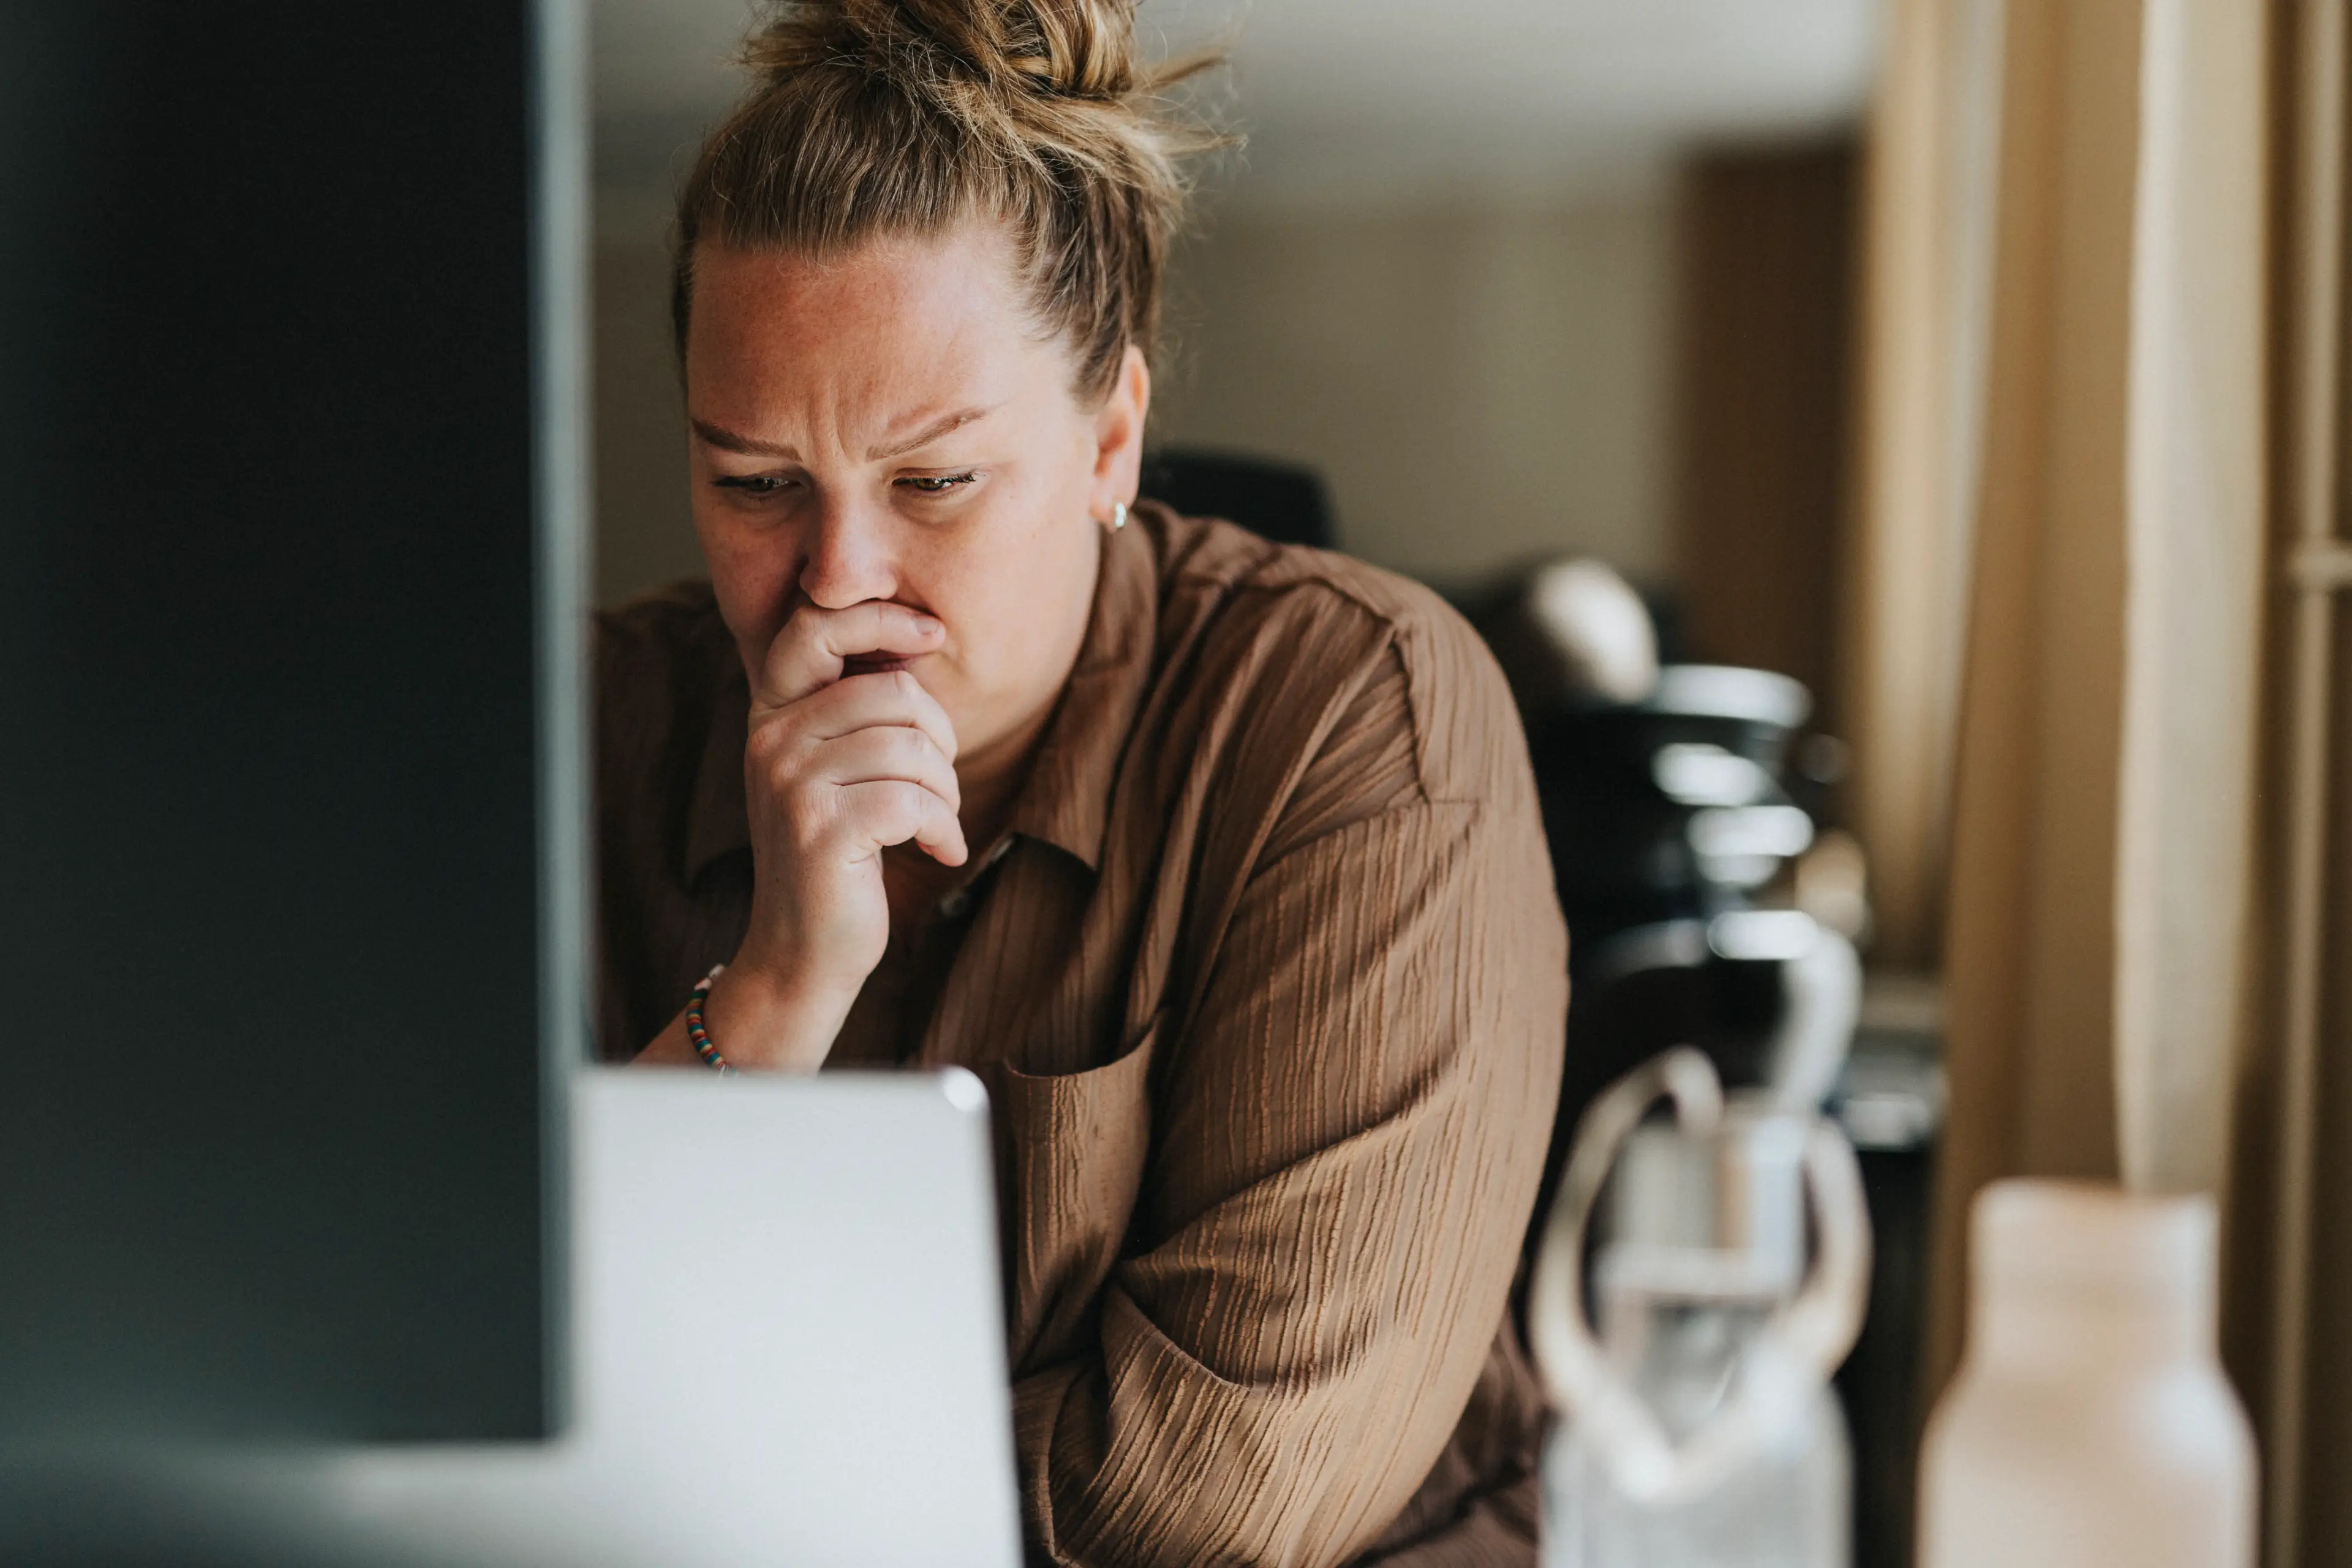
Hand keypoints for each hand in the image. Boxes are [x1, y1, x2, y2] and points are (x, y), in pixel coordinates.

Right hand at [708, 601, 966, 1068]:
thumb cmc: (838, 857)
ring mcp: (790, 783)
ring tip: (936, 823)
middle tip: (939, 789)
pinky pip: (913, 800)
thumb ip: (860, 711)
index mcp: (772, 714)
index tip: (932, 635)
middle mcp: (771, 740)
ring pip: (911, 747)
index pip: (815, 628)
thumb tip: (919, 641)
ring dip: (945, 791)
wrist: (801, 954)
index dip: (880, 618)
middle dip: (940, 740)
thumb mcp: (837, 772)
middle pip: (892, 693)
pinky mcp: (820, 829)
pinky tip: (939, 850)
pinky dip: (943, 828)